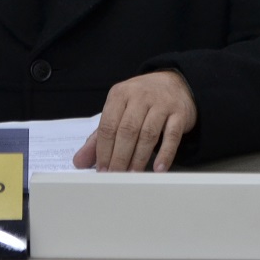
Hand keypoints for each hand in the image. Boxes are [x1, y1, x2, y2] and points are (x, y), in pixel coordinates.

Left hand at [72, 70, 196, 172]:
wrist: (175, 82)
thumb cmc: (142, 100)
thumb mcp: (118, 111)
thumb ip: (99, 137)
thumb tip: (80, 161)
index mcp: (120, 94)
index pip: (108, 125)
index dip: (103, 150)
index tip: (102, 170)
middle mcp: (140, 96)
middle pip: (127, 130)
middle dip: (120, 157)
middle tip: (116, 176)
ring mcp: (161, 103)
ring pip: (148, 134)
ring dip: (139, 158)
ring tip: (133, 176)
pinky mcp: (179, 113)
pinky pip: (172, 135)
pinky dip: (165, 154)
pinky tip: (158, 168)